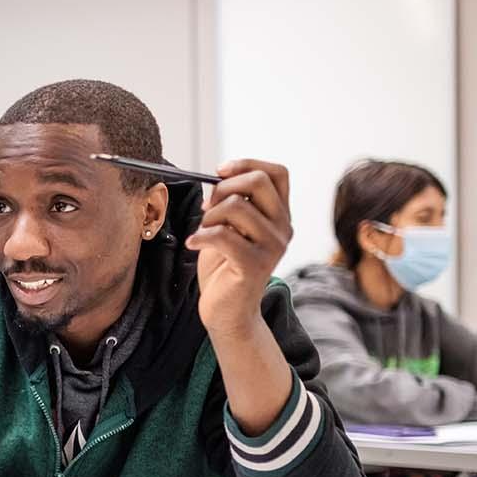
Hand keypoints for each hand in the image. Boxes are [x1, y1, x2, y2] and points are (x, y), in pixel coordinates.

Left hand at [186, 159, 292, 340]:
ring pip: (236, 208)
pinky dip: (200, 237)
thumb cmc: (225, 268)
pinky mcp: (255, 265)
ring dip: (209, 217)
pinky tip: (194, 244)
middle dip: (223, 188)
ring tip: (202, 233)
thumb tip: (218, 178)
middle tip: (206, 208)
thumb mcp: (231, 228)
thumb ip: (233, 204)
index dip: (247, 164)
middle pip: (258, 182)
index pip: (277, 173)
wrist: (227, 311)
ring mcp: (272, 246)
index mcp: (280, 215)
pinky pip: (222, 235)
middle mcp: (283, 227)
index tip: (219, 172)